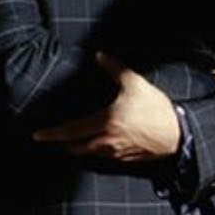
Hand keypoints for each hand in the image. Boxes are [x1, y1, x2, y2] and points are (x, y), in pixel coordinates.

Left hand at [33, 52, 181, 160]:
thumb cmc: (156, 109)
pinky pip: (104, 157)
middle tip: (56, 138)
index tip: (37, 136)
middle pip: (75, 148)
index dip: (51, 134)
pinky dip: (97, 150)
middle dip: (63, 143)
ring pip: (89, 154)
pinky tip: (101, 143)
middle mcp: (105, 142)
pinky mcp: (126, 160)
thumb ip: (115, 68)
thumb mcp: (135, 84)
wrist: (178, 134)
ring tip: (75, 140)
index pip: (70, 132)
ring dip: (80, 147)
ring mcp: (115, 154)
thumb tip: (100, 55)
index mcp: (104, 123)